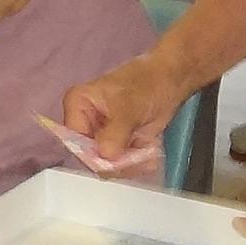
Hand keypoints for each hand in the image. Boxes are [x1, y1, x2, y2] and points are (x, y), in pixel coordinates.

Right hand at [59, 55, 193, 170]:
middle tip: (138, 158)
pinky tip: (150, 155)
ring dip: (130, 164)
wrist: (170, 80)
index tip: (116, 158)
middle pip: (90, 155)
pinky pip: (122, 164)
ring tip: (148, 154)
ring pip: (107, 164)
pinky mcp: (118, 144)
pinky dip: (137, 163)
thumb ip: (116, 132)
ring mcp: (101, 135)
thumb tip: (106, 156)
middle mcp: (85, 123)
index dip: (92, 154)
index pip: (74, 140)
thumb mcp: (129, 106)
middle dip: (115, 162)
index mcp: (77, 105)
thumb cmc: (146, 83)